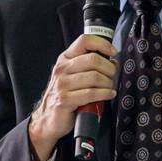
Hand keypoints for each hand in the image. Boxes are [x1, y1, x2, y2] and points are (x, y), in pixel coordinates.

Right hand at [28, 34, 117, 160]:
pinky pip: (91, 93)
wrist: (48, 118)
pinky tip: (109, 94)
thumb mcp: (71, 75)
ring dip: (108, 83)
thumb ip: (86, 65)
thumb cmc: (64, 96)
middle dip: (109, 68)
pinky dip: (104, 94)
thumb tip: (111, 61)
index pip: (84, 41)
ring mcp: (62, 85)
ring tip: (110, 87)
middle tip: (112, 75)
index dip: (102, 44)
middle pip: (93, 60)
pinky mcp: (65, 100)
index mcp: (64, 59)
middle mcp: (62, 70)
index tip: (113, 52)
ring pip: (94, 77)